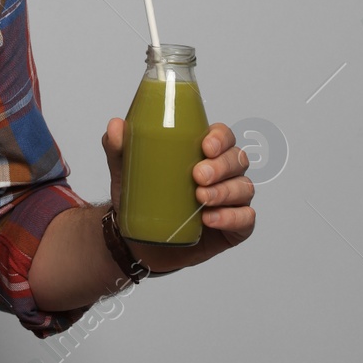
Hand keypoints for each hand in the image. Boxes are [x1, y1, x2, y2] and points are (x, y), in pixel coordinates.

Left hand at [102, 117, 255, 273]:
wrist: (138, 238)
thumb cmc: (140, 197)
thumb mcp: (125, 171)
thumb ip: (119, 147)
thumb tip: (116, 125)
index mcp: (203, 153)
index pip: (224, 136)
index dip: (221, 138)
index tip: (206, 146)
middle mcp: (223, 173)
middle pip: (238, 160)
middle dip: (221, 166)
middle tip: (198, 175)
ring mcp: (232, 200)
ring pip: (244, 188)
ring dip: (225, 191)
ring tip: (201, 198)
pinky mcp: (235, 226)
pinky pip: (245, 218)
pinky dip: (231, 217)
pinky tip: (210, 219)